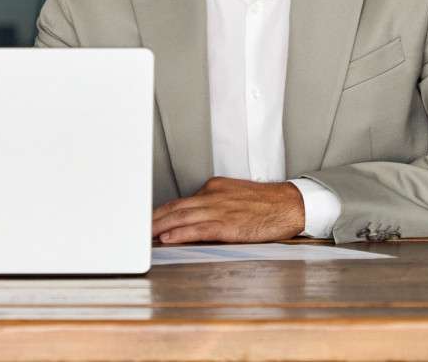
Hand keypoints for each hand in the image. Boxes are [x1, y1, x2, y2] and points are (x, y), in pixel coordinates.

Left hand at [151, 177, 304, 244]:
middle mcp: (213, 196)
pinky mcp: (228, 224)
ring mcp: (220, 209)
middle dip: (153, 219)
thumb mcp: (237, 196)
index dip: (162, 212)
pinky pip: (198, 229)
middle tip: (136, 228)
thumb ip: (216, 203)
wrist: (292, 204)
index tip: (149, 220)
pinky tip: (167, 239)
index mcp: (215, 188)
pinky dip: (180, 234)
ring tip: (144, 236)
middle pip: (175, 207)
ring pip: (181, 217)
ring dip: (160, 228)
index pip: (181, 200)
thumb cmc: (268, 204)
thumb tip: (196, 216)